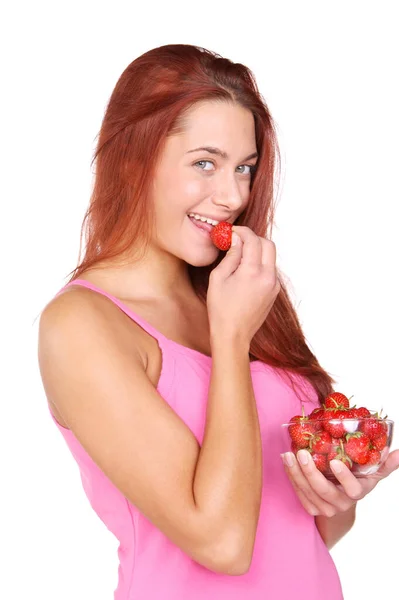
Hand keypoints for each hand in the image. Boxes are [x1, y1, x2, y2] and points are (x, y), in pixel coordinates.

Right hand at [207, 226, 279, 345]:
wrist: (233, 335)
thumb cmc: (221, 309)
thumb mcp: (219, 278)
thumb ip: (231, 255)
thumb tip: (236, 239)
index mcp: (252, 271)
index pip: (253, 239)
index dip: (242, 232)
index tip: (232, 232)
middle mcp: (268, 276)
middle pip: (267, 244)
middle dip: (253, 238)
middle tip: (237, 241)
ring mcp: (274, 284)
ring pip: (270, 256)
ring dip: (257, 251)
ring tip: (239, 257)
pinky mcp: (274, 291)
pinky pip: (270, 269)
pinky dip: (260, 263)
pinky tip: (245, 271)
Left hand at [281, 448, 398, 516]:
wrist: (343, 500)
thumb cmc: (358, 479)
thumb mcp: (373, 472)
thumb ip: (385, 463)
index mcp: (357, 493)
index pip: (353, 489)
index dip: (344, 477)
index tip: (334, 461)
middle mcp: (341, 504)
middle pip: (323, 491)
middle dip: (310, 472)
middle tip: (301, 453)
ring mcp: (325, 508)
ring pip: (307, 492)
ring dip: (295, 473)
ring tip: (287, 454)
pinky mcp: (311, 508)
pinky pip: (299, 494)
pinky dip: (291, 478)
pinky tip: (287, 463)